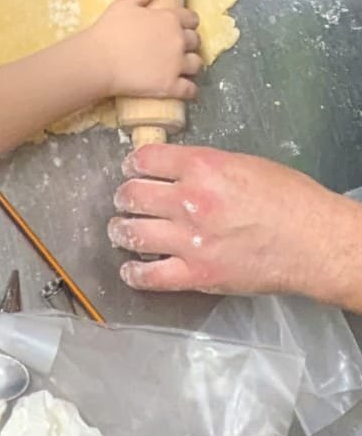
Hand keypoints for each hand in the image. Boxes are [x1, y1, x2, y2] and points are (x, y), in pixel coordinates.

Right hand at [87, 0, 200, 101]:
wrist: (97, 60)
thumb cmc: (109, 30)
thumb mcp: (126, 3)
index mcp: (170, 18)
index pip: (192, 19)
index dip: (187, 24)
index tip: (179, 29)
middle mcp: (178, 40)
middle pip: (196, 42)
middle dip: (188, 44)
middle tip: (174, 49)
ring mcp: (176, 64)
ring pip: (197, 64)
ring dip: (190, 66)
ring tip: (179, 69)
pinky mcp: (170, 86)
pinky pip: (190, 90)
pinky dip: (189, 90)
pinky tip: (183, 88)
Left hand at [109, 144, 361, 299]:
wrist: (314, 241)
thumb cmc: (291, 199)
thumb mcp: (245, 164)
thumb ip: (207, 166)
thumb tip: (180, 171)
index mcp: (202, 167)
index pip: (146, 159)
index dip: (133, 164)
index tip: (132, 170)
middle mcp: (189, 201)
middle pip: (132, 195)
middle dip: (124, 197)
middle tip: (126, 201)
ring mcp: (189, 240)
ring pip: (132, 233)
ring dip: (122, 231)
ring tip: (122, 231)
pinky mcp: (197, 275)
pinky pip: (150, 276)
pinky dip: (134, 273)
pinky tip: (132, 269)